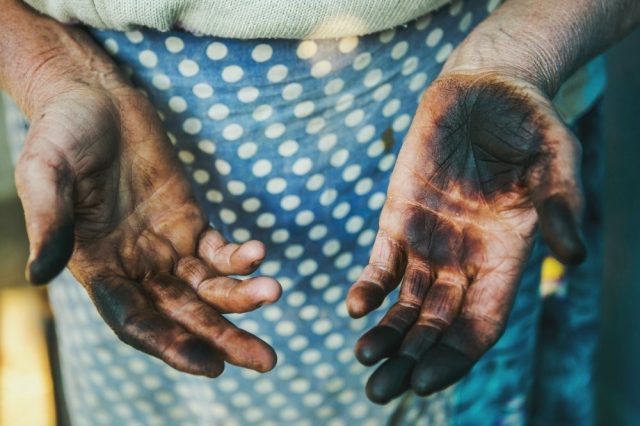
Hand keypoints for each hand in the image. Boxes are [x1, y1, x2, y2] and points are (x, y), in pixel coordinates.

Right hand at [13, 34, 280, 376]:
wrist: (94, 97)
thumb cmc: (61, 133)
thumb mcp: (44, 173)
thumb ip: (49, 222)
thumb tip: (38, 276)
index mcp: (99, 268)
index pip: (137, 321)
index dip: (171, 345)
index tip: (211, 364)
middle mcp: (135, 267)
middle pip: (184, 315)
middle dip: (224, 338)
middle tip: (266, 359)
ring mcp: (166, 246)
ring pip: (209, 287)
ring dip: (243, 297)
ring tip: (274, 292)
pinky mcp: (190, 220)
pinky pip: (220, 250)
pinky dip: (241, 257)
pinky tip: (259, 253)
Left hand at [346, 71, 585, 402]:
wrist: (484, 90)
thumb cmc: (527, 125)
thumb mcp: (557, 161)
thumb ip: (563, 206)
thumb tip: (573, 256)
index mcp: (506, 258)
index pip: (480, 323)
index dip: (455, 357)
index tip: (425, 383)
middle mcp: (464, 259)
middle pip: (436, 324)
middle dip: (409, 358)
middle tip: (380, 391)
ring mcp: (428, 241)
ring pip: (405, 302)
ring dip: (385, 333)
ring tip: (364, 360)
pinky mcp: (398, 216)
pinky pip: (381, 261)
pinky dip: (368, 285)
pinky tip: (356, 307)